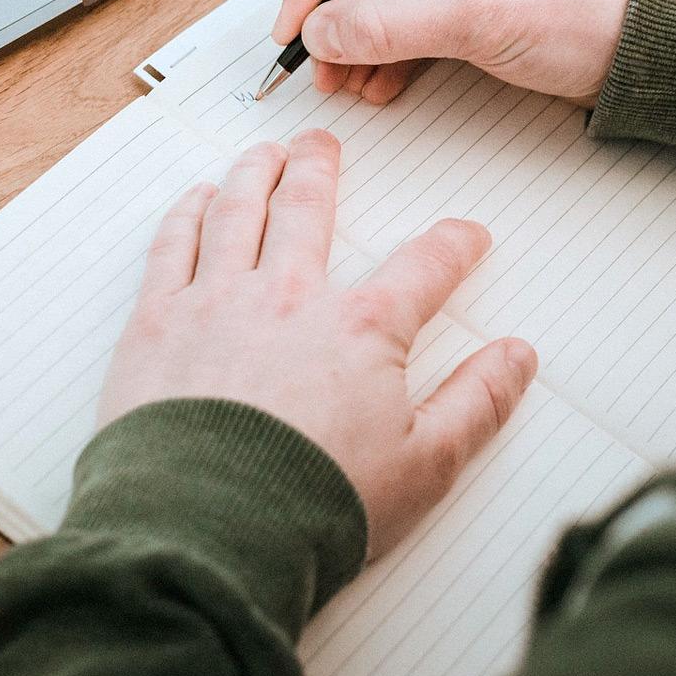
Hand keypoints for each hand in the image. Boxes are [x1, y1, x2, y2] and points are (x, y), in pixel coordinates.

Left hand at [99, 130, 537, 556]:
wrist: (208, 530)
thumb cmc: (311, 506)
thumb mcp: (424, 466)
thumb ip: (476, 403)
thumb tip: (517, 357)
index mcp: (360, 329)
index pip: (423, 267)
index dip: (453, 245)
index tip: (466, 235)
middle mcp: (289, 296)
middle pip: (308, 210)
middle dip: (320, 169)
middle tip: (321, 144)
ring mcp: (218, 301)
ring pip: (239, 211)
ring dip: (254, 173)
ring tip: (262, 153)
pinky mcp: (158, 322)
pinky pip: (173, 245)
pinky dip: (187, 213)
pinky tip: (196, 198)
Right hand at [274, 0, 636, 105]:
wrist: (652, 54)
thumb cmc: (591, 7)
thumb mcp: (475, 17)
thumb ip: (387, 25)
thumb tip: (322, 31)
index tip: (295, 25)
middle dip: (340, 17)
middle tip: (317, 62)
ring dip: (362, 40)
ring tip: (347, 80)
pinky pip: (418, 15)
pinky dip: (394, 50)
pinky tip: (380, 81)